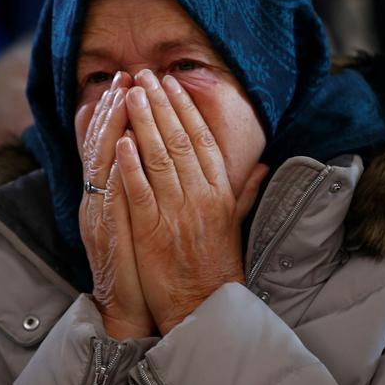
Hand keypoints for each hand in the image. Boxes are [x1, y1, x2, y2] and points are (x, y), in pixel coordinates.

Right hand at [76, 72, 155, 340]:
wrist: (126, 309)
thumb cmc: (138, 265)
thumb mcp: (136, 220)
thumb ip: (139, 188)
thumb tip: (146, 155)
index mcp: (103, 196)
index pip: (105, 145)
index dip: (113, 111)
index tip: (126, 81)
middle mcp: (95, 201)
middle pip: (99, 146)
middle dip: (112, 108)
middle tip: (124, 76)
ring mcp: (99, 216)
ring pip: (101, 163)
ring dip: (111, 127)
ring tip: (122, 95)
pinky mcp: (109, 234)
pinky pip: (112, 196)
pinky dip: (117, 170)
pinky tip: (124, 145)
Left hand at [116, 69, 268, 334]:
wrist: (204, 308)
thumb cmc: (217, 268)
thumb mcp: (235, 224)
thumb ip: (244, 191)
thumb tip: (262, 164)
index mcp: (220, 193)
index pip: (201, 140)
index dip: (185, 109)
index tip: (171, 84)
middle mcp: (200, 197)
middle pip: (179, 140)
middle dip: (159, 104)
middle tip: (144, 76)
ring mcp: (176, 214)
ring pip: (159, 158)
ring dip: (143, 123)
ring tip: (129, 94)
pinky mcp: (153, 232)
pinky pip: (140, 192)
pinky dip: (130, 165)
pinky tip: (121, 141)